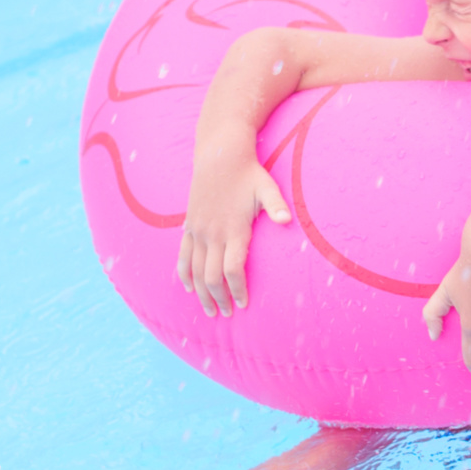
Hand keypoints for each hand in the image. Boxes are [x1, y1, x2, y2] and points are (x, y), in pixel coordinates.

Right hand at [177, 153, 289, 316]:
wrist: (220, 155)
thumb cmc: (248, 174)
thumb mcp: (267, 187)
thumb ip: (276, 205)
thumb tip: (288, 220)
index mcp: (234, 229)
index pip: (232, 270)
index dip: (237, 290)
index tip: (243, 304)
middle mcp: (213, 233)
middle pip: (212, 277)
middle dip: (219, 299)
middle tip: (227, 314)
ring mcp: (198, 230)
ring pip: (195, 271)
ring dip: (201, 293)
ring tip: (210, 310)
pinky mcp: (189, 225)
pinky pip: (182, 256)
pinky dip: (184, 275)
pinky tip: (189, 288)